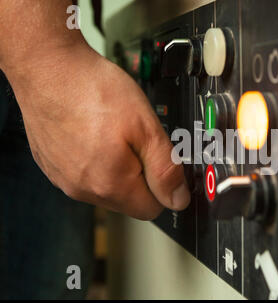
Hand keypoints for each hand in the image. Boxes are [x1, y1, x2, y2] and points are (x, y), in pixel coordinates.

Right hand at [3, 42, 189, 219]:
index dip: (164, 188)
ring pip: (106, 188)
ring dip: (117, 168)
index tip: (162, 162)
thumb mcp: (146, 128)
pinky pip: (84, 175)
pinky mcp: (52, 166)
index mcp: (110, 185)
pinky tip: (93, 134)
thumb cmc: (94, 91)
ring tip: (113, 133)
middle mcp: (83, 189)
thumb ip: (165, 169)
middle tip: (137, 140)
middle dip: (140, 176)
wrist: (48, 67)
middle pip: (128, 201)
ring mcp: (63, 179)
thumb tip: (178, 199)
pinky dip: (94, 160)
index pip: (151, 209)